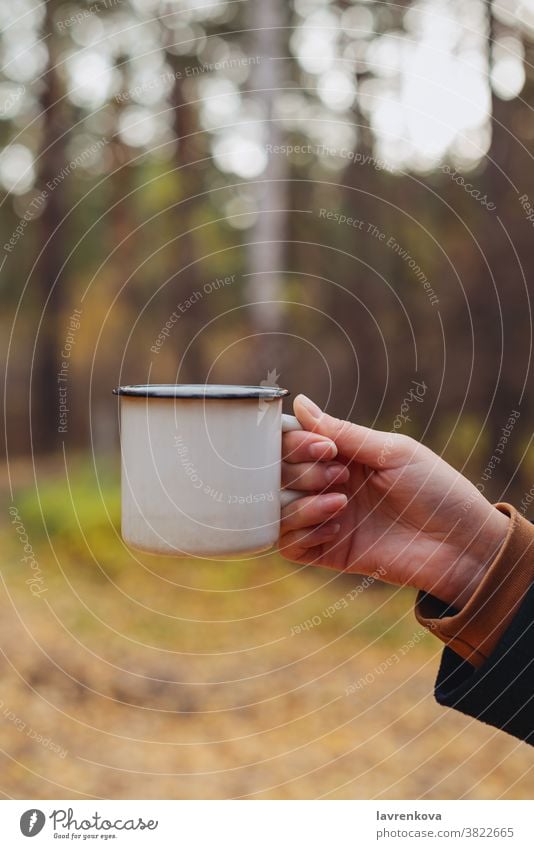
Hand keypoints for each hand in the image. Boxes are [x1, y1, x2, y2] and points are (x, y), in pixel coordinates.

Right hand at [280, 395, 509, 607]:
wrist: (461, 544)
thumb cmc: (436, 491)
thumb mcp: (392, 452)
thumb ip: (342, 432)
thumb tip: (300, 402)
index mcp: (342, 455)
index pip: (290, 441)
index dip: (294, 442)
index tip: (324, 448)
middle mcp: (327, 484)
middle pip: (277, 473)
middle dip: (301, 471)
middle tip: (340, 476)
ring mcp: (325, 519)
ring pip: (277, 509)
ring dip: (301, 503)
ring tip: (341, 504)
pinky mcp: (328, 552)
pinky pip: (289, 545)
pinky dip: (303, 533)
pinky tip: (336, 529)